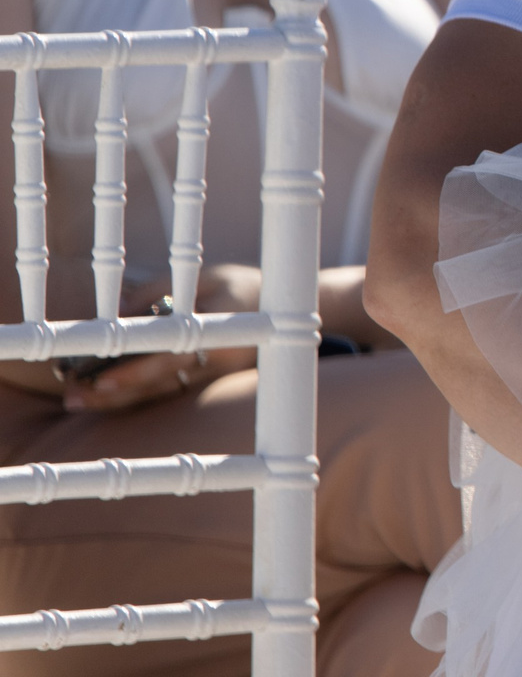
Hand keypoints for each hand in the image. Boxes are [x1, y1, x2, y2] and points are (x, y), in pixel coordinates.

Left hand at [63, 266, 260, 414]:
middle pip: (159, 382)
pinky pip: (167, 392)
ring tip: (79, 400)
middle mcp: (216, 359)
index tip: (99, 378)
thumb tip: (118, 311)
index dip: (135, 369)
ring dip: (118, 399)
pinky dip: (135, 395)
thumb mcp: (210, 276)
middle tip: (75, 397)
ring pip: (159, 392)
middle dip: (115, 391)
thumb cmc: (246, 287)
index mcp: (220, 330)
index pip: (172, 354)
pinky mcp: (208, 381)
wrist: (291, 310)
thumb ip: (164, 290)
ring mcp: (213, 374)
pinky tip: (105, 397)